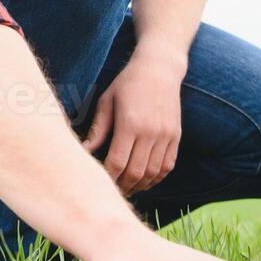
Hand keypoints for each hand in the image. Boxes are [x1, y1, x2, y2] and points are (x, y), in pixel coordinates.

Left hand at [82, 45, 183, 195]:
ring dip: (139, 185)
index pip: (117, 162)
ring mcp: (166, 135)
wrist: (159, 69)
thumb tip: (84, 151)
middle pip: (136, 172)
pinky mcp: (176, 136)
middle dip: (122, 186)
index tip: (99, 181)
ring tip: (127, 188)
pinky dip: (156, 178)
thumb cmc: (127, 84)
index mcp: (130, 123)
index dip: (107, 177)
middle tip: (111, 191)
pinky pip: (167, 166)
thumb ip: (97, 129)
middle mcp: (151, 132)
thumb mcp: (106, 101)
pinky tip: (144, 180)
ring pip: (152, 173)